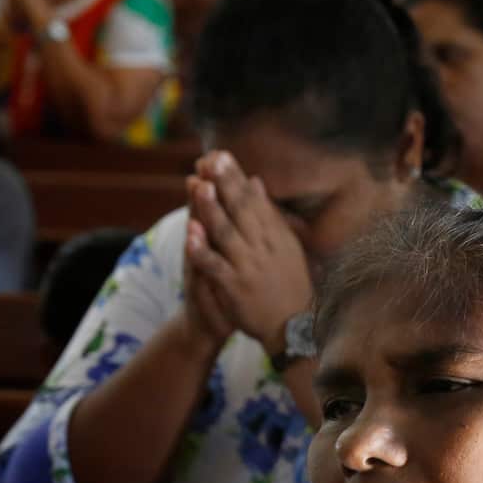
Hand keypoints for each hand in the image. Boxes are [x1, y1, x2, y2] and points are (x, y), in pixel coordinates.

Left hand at [184, 151, 312, 356]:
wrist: (292, 327)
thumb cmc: (288, 283)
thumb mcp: (285, 245)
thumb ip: (268, 214)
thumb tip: (255, 182)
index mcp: (276, 236)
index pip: (254, 201)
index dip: (236, 179)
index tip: (222, 155)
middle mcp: (264, 248)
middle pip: (242, 212)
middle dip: (226, 185)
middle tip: (212, 159)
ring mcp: (249, 267)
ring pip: (227, 235)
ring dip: (212, 211)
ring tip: (199, 187)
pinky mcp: (236, 288)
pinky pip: (216, 266)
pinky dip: (203, 250)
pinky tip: (190, 235)